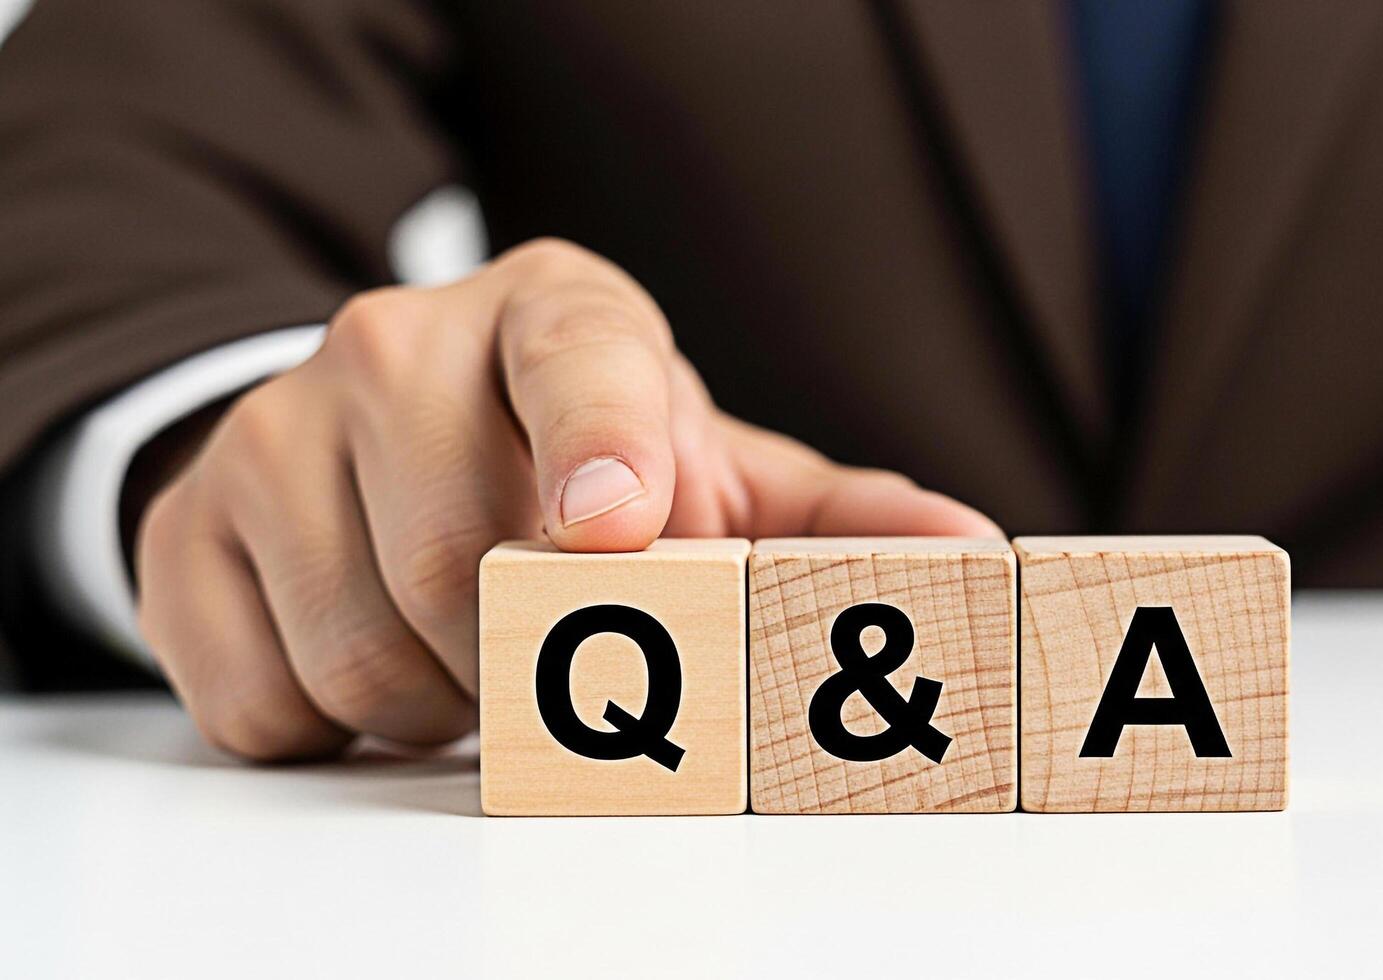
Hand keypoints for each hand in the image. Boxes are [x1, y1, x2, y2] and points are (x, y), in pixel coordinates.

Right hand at [137, 239, 999, 760]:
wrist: (372, 439)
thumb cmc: (568, 458)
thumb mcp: (703, 467)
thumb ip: (830, 518)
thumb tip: (969, 557)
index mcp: (553, 315)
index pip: (584, 360)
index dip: (607, 442)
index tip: (626, 525)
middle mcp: (397, 346)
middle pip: (469, 565)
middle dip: (540, 660)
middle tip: (563, 651)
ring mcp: (277, 434)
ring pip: (368, 650)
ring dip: (450, 706)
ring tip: (480, 654)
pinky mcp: (187, 531)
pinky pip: (268, 698)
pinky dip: (343, 727)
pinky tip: (382, 659)